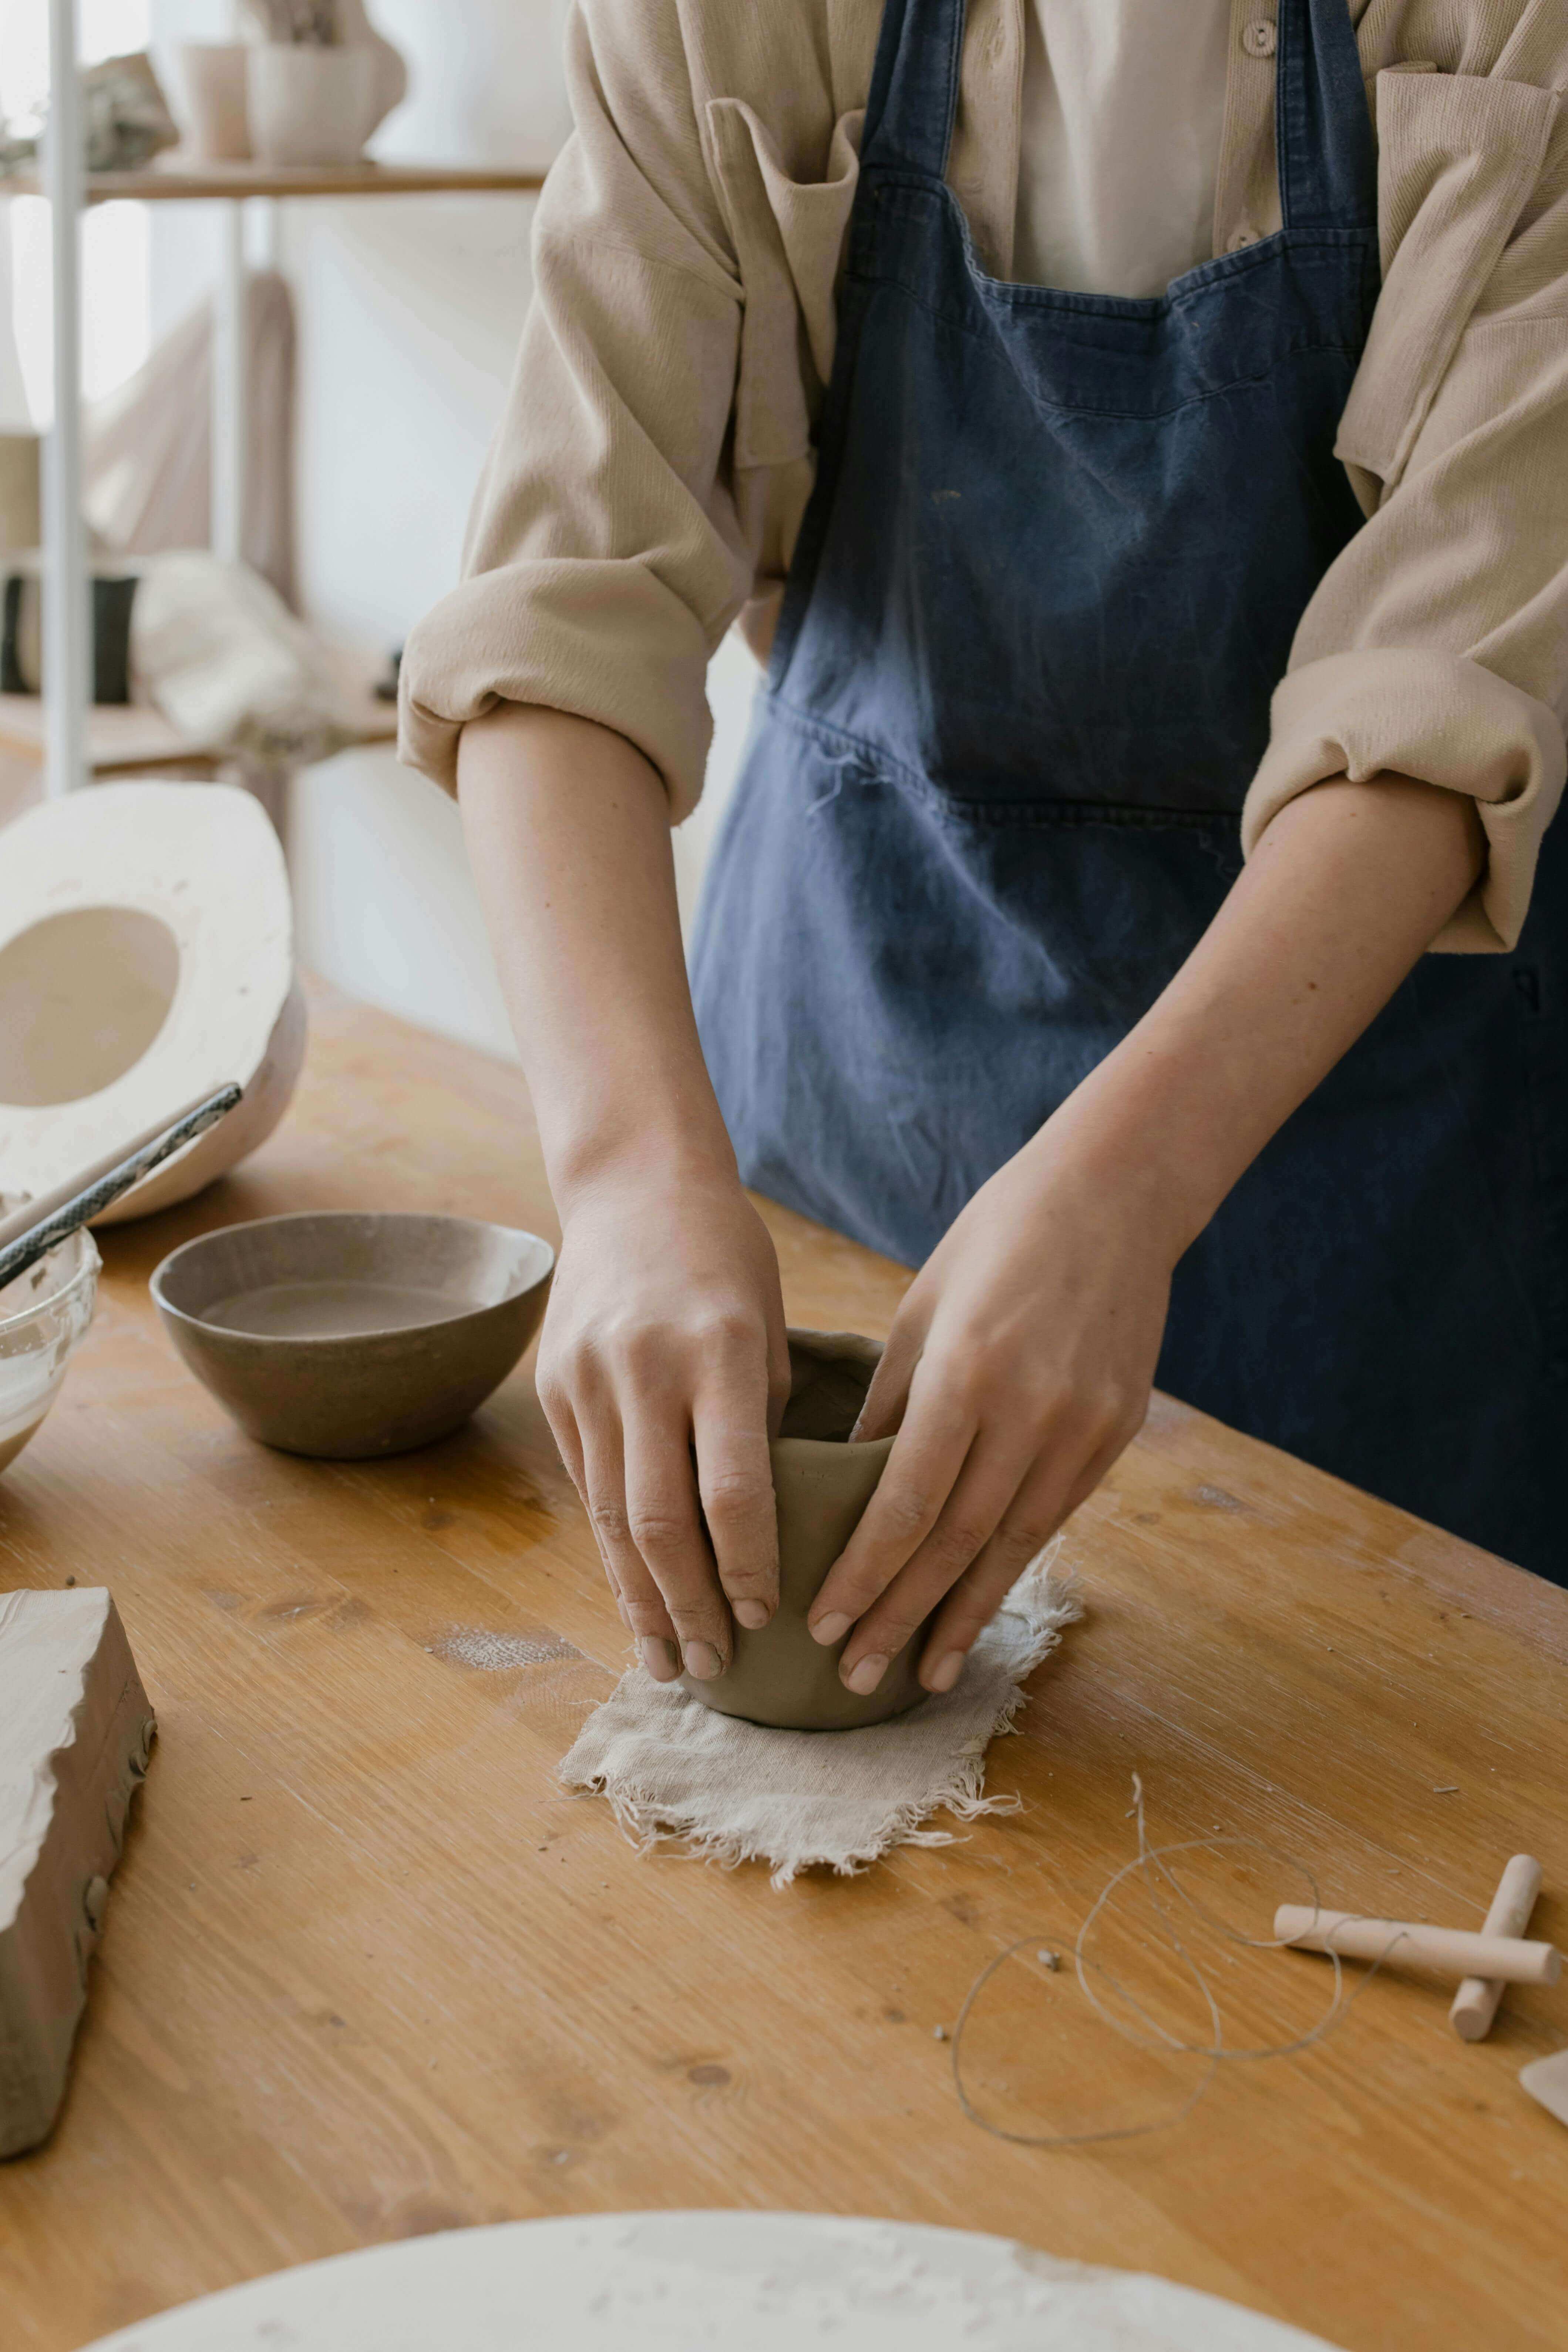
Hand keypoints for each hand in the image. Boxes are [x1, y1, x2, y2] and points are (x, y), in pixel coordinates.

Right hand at [537, 1163, 791, 1684]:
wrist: (634, 1182)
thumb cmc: (727, 1258)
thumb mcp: (771, 1330)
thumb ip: (762, 1426)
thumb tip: (763, 1534)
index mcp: (722, 1351)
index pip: (732, 1490)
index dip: (748, 1567)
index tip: (767, 1619)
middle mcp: (646, 1368)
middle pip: (660, 1522)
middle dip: (690, 1606)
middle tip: (715, 1665)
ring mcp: (590, 1379)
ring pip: (612, 1518)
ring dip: (641, 1598)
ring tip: (668, 1658)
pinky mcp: (555, 1387)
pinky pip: (588, 1486)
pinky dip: (612, 1550)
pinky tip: (634, 1595)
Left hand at [807, 1135, 1173, 1696]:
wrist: (1114, 1197)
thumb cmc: (995, 1241)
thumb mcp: (921, 1312)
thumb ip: (890, 1407)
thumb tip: (847, 1492)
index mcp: (965, 1373)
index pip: (904, 1503)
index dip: (862, 1574)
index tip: (820, 1624)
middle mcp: (1029, 1411)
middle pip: (953, 1541)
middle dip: (899, 1616)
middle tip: (852, 1676)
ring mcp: (1081, 1427)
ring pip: (1009, 1546)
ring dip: (959, 1616)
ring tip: (918, 1675)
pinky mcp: (1115, 1433)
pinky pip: (1051, 1519)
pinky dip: (1009, 1570)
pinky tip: (977, 1608)